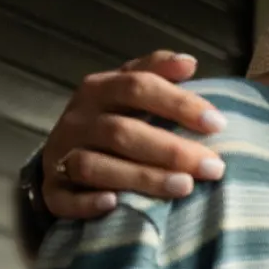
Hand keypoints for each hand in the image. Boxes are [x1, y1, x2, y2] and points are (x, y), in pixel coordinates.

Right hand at [38, 51, 225, 216]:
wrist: (61, 153)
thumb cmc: (108, 118)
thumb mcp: (127, 88)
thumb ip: (155, 72)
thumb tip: (189, 63)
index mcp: (98, 89)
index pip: (138, 87)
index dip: (178, 103)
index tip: (217, 123)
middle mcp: (77, 120)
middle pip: (122, 132)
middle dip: (171, 150)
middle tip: (212, 167)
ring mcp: (60, 156)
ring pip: (97, 166)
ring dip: (142, 177)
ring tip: (184, 187)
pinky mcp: (52, 191)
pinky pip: (67, 199)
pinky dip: (90, 203)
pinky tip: (116, 205)